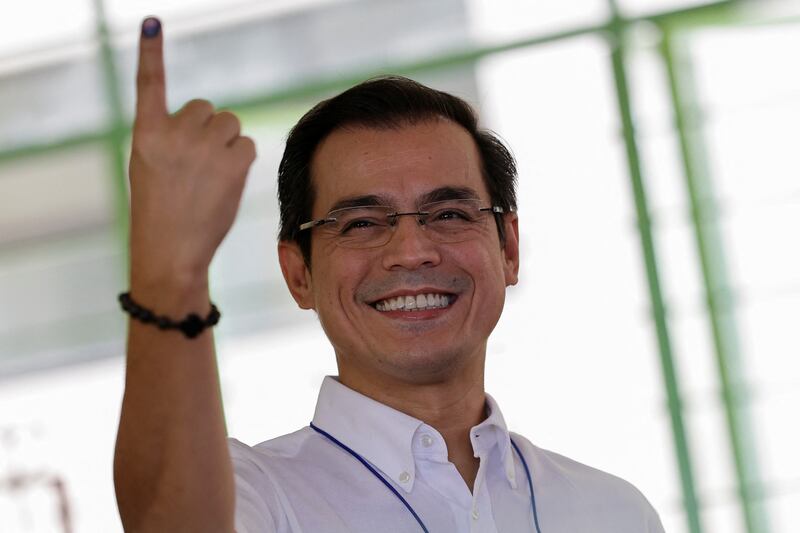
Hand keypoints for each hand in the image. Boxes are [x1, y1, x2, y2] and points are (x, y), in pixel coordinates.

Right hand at [128, 17, 256, 285]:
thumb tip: (215, 121)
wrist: (170, 249)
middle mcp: (174, 133)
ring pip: (231, 124)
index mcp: (147, 133)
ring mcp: (204, 148)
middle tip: (197, 163)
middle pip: (207, 109)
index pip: (150, 83)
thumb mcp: (150, 165)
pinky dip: (242, 159)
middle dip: (208, 130)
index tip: (152, 23)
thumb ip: (172, 137)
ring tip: (210, 174)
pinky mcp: (232, 164)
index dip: (151, 52)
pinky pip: (248, 145)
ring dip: (227, 143)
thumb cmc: (159, 209)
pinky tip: (227, 180)